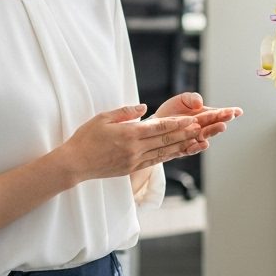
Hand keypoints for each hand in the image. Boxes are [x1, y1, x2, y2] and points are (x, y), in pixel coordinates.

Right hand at [62, 104, 206, 182]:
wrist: (74, 164)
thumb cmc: (86, 138)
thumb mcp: (103, 118)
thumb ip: (125, 112)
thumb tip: (143, 107)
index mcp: (128, 134)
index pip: (158, 128)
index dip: (177, 124)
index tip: (191, 120)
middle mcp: (134, 149)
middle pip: (165, 141)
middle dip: (185, 134)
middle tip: (201, 128)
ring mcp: (134, 161)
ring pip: (163, 153)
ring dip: (181, 146)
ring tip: (196, 140)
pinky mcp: (131, 169)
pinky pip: (154, 162)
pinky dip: (168, 156)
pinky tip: (178, 152)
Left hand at [152, 92, 242, 157]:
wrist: (155, 123)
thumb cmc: (172, 111)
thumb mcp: (183, 99)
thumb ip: (192, 98)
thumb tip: (200, 103)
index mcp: (204, 115)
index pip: (219, 114)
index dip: (229, 112)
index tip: (238, 111)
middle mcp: (202, 127)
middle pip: (214, 124)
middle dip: (223, 119)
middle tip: (229, 116)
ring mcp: (194, 138)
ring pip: (206, 136)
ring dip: (214, 131)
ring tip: (221, 126)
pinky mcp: (184, 147)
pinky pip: (192, 148)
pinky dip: (198, 147)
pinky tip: (204, 143)